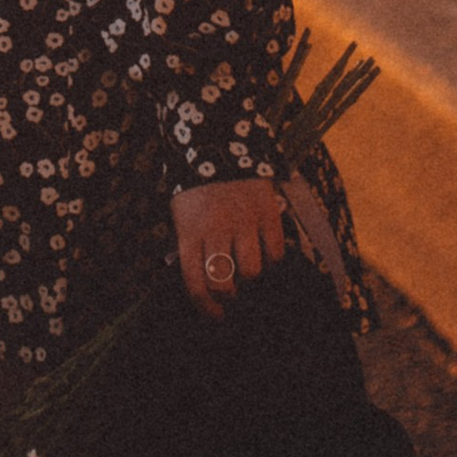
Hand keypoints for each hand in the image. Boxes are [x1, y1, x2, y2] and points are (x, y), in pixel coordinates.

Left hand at [174, 176, 285, 313]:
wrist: (217, 142)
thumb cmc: (196, 188)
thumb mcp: (181, 215)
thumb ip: (189, 247)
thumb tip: (204, 284)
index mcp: (189, 231)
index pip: (195, 282)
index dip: (206, 306)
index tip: (216, 315)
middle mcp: (215, 228)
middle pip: (223, 282)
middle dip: (229, 295)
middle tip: (233, 293)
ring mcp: (243, 220)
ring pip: (252, 271)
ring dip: (251, 276)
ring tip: (248, 267)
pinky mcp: (266, 212)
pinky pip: (275, 252)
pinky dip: (272, 258)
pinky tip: (265, 251)